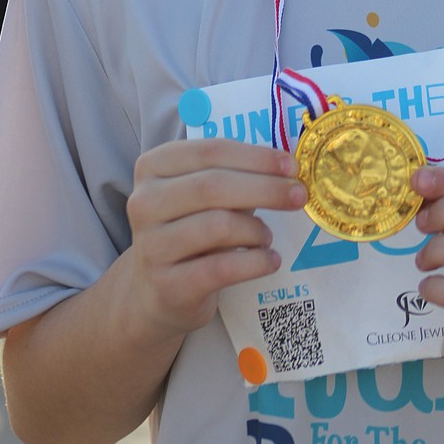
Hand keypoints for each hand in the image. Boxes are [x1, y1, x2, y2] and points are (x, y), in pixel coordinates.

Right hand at [125, 138, 306, 341]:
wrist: (156, 292)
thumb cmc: (190, 229)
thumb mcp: (203, 196)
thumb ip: (236, 176)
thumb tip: (288, 170)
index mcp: (153, 166)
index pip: (211, 151)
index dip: (256, 157)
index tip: (292, 165)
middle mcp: (144, 202)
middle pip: (213, 186)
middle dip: (265, 188)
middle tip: (298, 196)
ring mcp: (151, 246)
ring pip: (218, 226)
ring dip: (257, 230)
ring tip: (267, 237)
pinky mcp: (167, 285)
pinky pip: (221, 268)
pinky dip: (255, 262)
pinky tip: (270, 261)